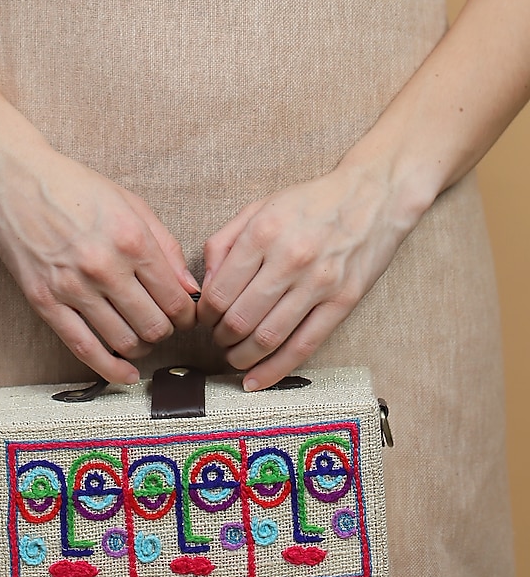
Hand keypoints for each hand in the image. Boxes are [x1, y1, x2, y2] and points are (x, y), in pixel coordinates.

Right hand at [0, 131, 198, 382]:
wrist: (12, 182)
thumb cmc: (74, 188)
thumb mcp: (131, 204)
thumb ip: (166, 247)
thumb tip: (190, 289)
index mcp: (132, 239)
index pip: (175, 299)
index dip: (187, 316)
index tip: (185, 316)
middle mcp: (105, 267)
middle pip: (154, 326)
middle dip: (166, 332)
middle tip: (164, 327)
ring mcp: (73, 288)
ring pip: (125, 341)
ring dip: (141, 348)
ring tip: (141, 338)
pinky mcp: (46, 302)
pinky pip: (84, 348)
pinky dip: (110, 369)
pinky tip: (125, 375)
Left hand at [197, 164, 414, 388]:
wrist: (373, 195)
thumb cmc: (312, 203)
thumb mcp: (258, 208)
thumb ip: (223, 244)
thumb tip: (203, 287)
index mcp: (263, 233)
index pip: (219, 292)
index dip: (204, 315)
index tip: (204, 319)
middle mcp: (289, 259)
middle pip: (240, 319)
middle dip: (220, 338)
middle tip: (219, 339)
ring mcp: (319, 283)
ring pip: (268, 337)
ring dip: (242, 357)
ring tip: (234, 357)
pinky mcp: (342, 302)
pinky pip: (304, 346)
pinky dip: (276, 370)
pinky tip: (257, 380)